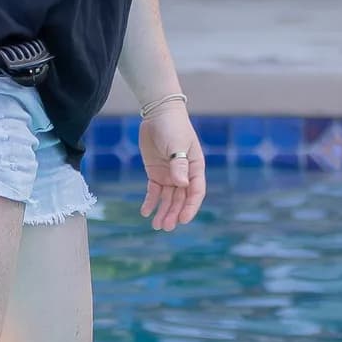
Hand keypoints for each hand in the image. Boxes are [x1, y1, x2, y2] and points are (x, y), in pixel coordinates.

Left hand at [139, 104, 205, 231]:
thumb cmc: (173, 126)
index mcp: (195, 168)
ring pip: (168, 198)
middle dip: (174, 213)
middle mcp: (184, 174)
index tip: (183, 220)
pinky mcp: (156, 173)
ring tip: (156, 226)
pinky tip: (145, 212)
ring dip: (163, 211)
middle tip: (165, 227)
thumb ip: (179, 164)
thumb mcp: (177, 144)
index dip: (190, 207)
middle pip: (180, 199)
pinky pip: (154, 191)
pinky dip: (150, 202)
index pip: (196, 192)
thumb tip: (182, 184)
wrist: (158, 114)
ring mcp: (170, 174)